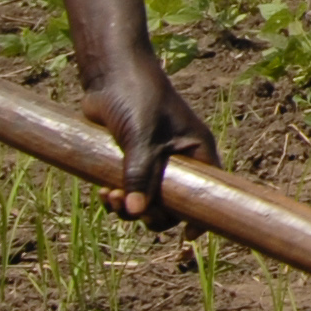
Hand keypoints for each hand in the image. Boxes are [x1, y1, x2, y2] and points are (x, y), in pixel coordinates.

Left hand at [79, 55, 218, 223]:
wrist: (109, 74)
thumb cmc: (137, 99)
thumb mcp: (143, 139)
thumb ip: (139, 176)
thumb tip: (135, 213)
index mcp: (197, 151)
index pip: (208, 192)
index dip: (200, 216)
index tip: (188, 236)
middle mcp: (179, 159)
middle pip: (174, 203)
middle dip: (151, 213)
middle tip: (131, 210)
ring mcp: (154, 161)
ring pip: (147, 201)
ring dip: (128, 207)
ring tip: (108, 197)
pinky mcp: (130, 160)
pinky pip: (128, 190)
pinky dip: (116, 197)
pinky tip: (102, 193)